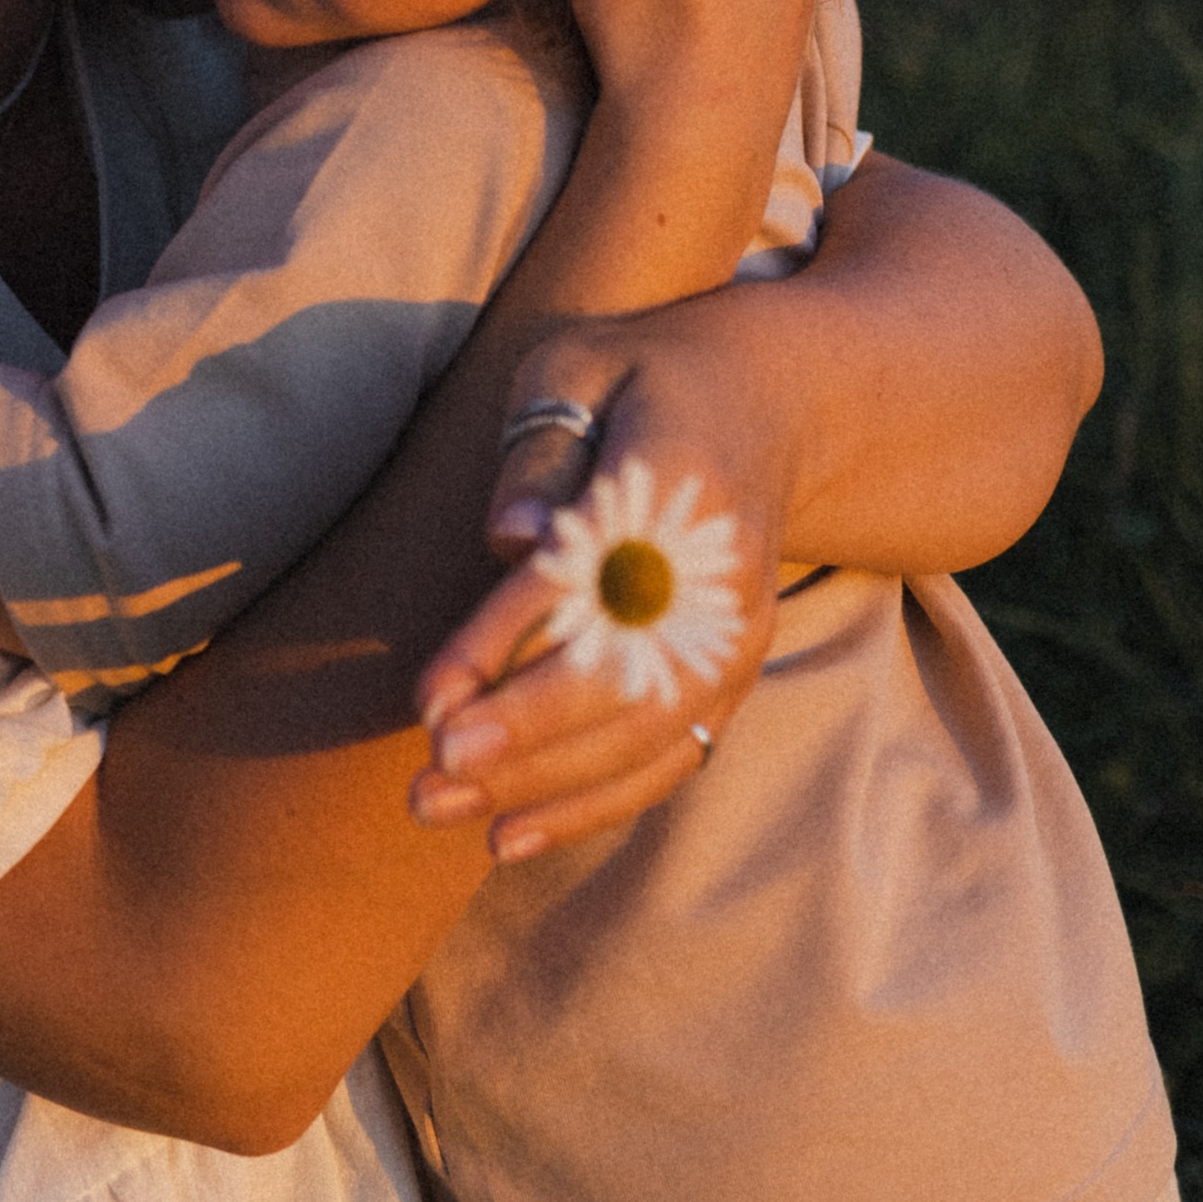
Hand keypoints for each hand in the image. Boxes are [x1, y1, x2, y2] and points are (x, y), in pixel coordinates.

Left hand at [407, 309, 785, 860]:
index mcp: (678, 484)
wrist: (771, 406)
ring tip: (433, 805)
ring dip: (539, 786)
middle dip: (526, 734)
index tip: (431, 697)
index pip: (585, 579)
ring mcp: (734, 637)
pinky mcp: (729, 678)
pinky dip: (590, 807)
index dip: (505, 644)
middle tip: (433, 768)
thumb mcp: (579, 364)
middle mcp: (720, 578)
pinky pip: (667, 759)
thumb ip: (540, 442)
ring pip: (642, 736)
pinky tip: (505, 837)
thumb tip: (513, 533)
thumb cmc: (641, 378)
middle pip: (625, 677)